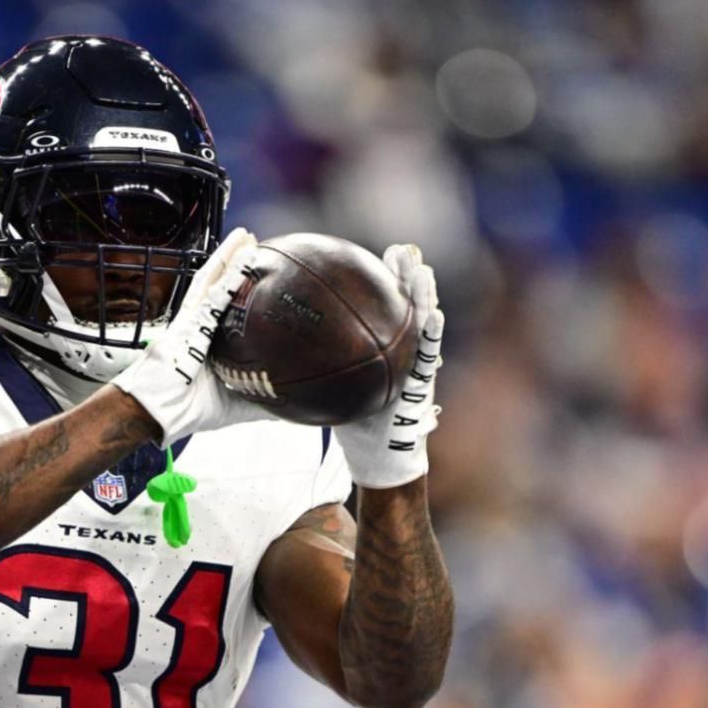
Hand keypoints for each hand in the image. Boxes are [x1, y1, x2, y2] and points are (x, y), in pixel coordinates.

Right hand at [112, 228, 266, 444]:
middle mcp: (197, 324)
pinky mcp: (189, 321)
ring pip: (213, 279)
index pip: (223, 307)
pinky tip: (244, 255)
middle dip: (233, 262)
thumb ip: (261, 402)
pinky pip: (214, 291)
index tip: (255, 273)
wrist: (156, 413)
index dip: (236, 287)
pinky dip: (230, 272)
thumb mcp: (234, 405)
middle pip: (217, 285)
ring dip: (230, 255)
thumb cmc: (184, 409)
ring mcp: (191, 320)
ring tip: (246, 236)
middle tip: (253, 243)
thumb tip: (290, 407)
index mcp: (204, 341)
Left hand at [337, 244, 442, 488]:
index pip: (384, 307)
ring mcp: (418, 364)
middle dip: (408, 276)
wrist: (379, 458)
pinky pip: (430, 355)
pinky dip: (434, 334)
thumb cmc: (354, 424)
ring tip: (421, 269)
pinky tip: (434, 316)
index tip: (374, 254)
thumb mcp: (331, 390)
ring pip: (426, 322)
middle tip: (401, 249)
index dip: (383, 280)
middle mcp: (405, 350)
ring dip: (427, 295)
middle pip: (409, 305)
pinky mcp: (425, 383)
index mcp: (386, 347)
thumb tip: (273, 348)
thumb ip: (316, 367)